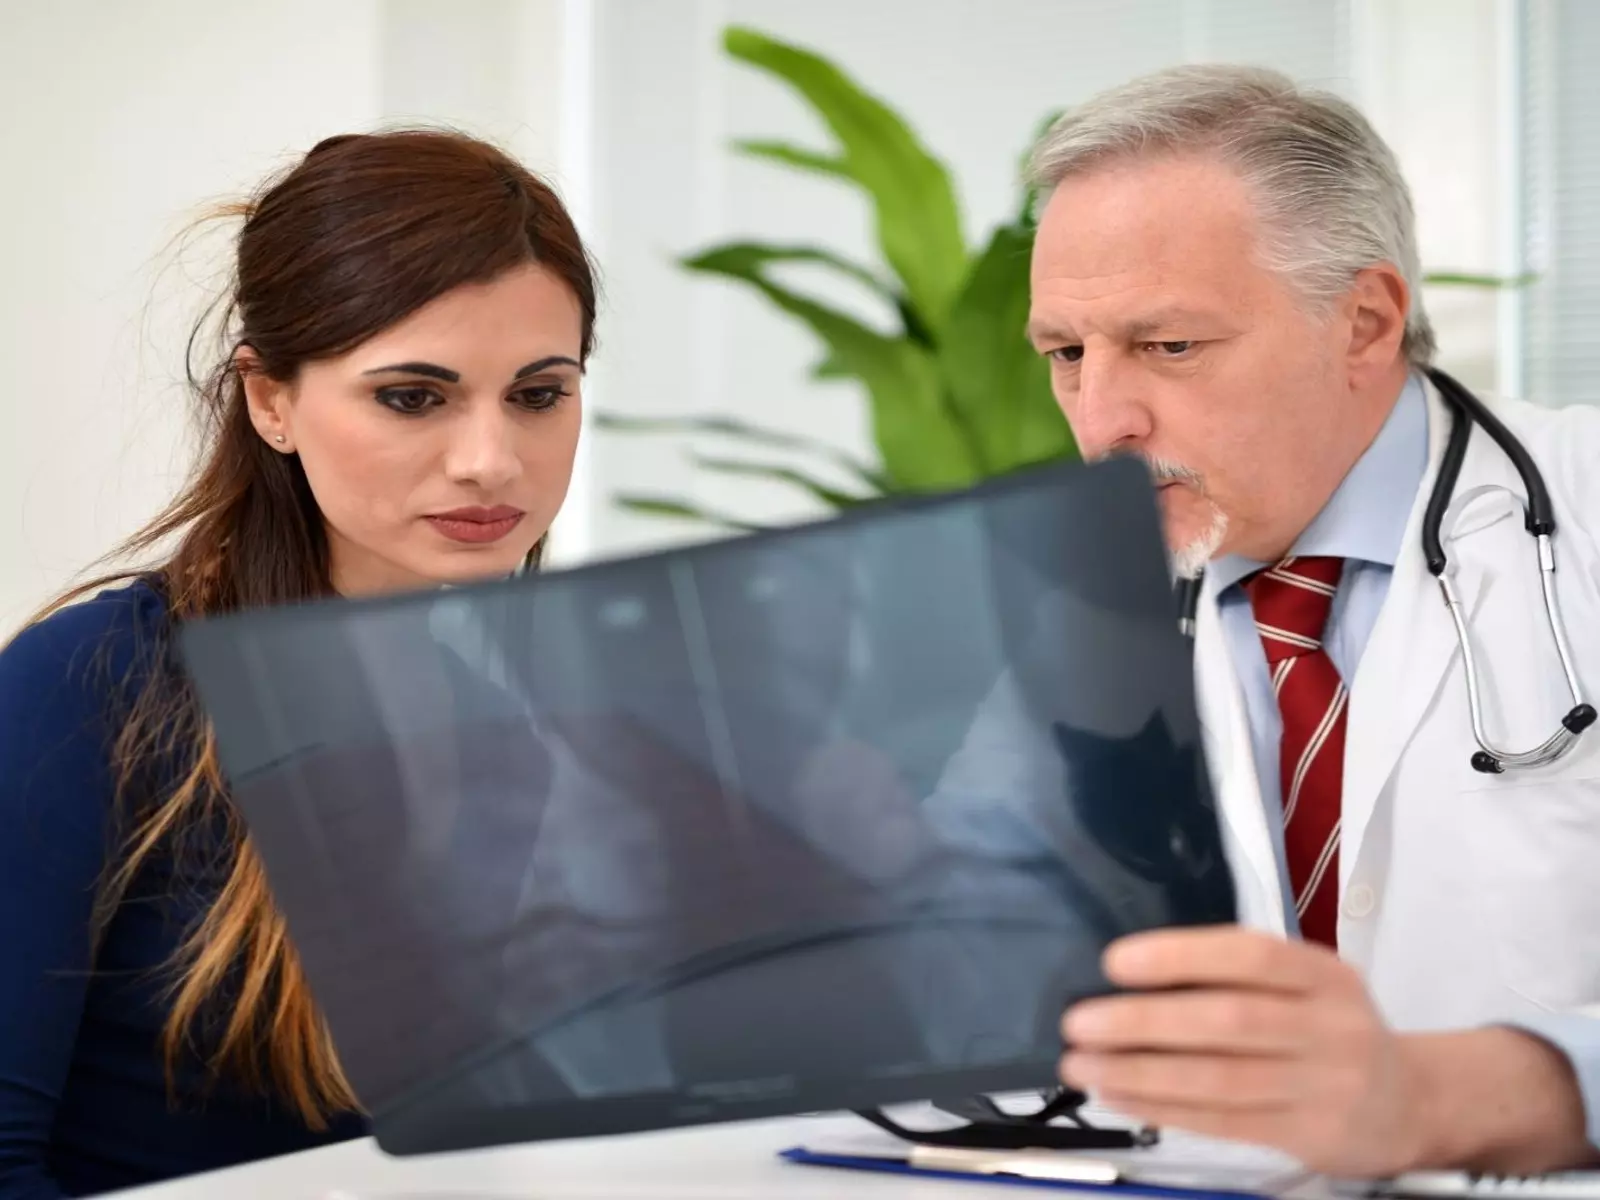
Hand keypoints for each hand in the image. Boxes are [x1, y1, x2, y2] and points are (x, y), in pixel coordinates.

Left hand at [1059, 926, 1425, 1176]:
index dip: (1181, 956)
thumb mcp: (1309, 986)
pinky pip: (1224, 1122)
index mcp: (1324, 974)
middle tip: (1079, 1021)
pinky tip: (1119, 1095)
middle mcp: (1329, 1027)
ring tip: (1082, 1065)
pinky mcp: (1309, 1136)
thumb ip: (1243, 977)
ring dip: (1140, 1073)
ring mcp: (1324, 1086)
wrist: (1412, 1104)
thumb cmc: (1332, 1030)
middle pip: (1228, 1021)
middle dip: (1143, 1022)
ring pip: (1220, 1080)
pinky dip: (1164, 1108)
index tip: (1115, 961)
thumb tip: (1132, 973)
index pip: (1250, 955)